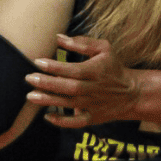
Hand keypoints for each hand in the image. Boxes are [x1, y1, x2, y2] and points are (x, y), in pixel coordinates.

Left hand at [25, 34, 141, 128]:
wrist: (131, 92)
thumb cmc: (113, 67)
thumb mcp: (104, 49)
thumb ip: (82, 43)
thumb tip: (59, 38)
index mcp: (96, 71)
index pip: (73, 69)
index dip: (55, 66)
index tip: (38, 62)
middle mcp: (94, 89)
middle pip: (69, 87)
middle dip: (48, 83)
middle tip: (29, 78)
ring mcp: (93, 105)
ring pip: (69, 104)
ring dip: (49, 100)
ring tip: (31, 96)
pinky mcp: (93, 117)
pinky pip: (77, 122)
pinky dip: (63, 122)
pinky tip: (48, 117)